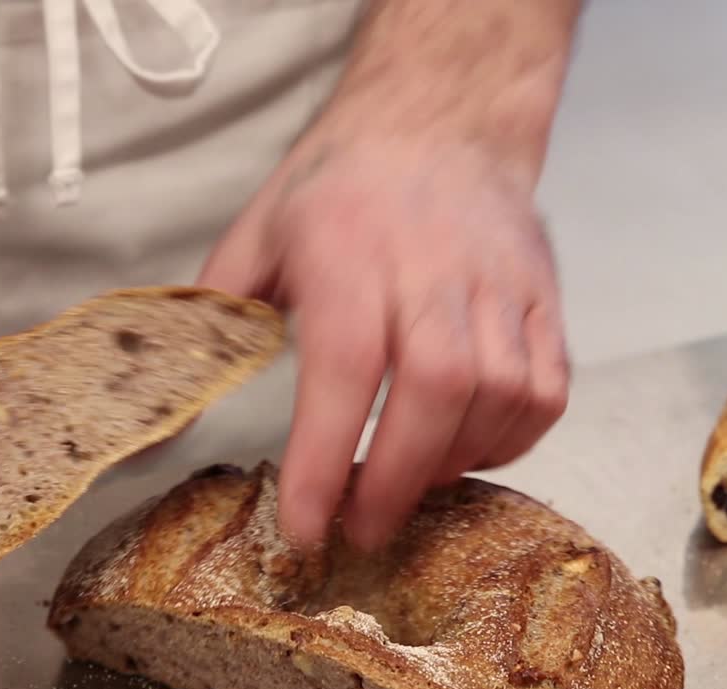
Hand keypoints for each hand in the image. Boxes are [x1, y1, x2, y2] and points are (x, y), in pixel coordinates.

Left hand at [198, 140, 569, 551]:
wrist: (438, 122)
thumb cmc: (341, 186)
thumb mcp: (259, 230)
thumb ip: (218, 309)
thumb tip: (180, 390)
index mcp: (349, 258)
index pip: (344, 371)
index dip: (323, 459)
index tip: (305, 526)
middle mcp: (430, 273)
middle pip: (437, 391)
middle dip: (397, 481)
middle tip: (363, 529)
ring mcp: (499, 286)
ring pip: (500, 396)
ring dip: (453, 464)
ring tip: (407, 485)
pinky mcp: (544, 298)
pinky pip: (546, 390)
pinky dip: (511, 440)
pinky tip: (467, 450)